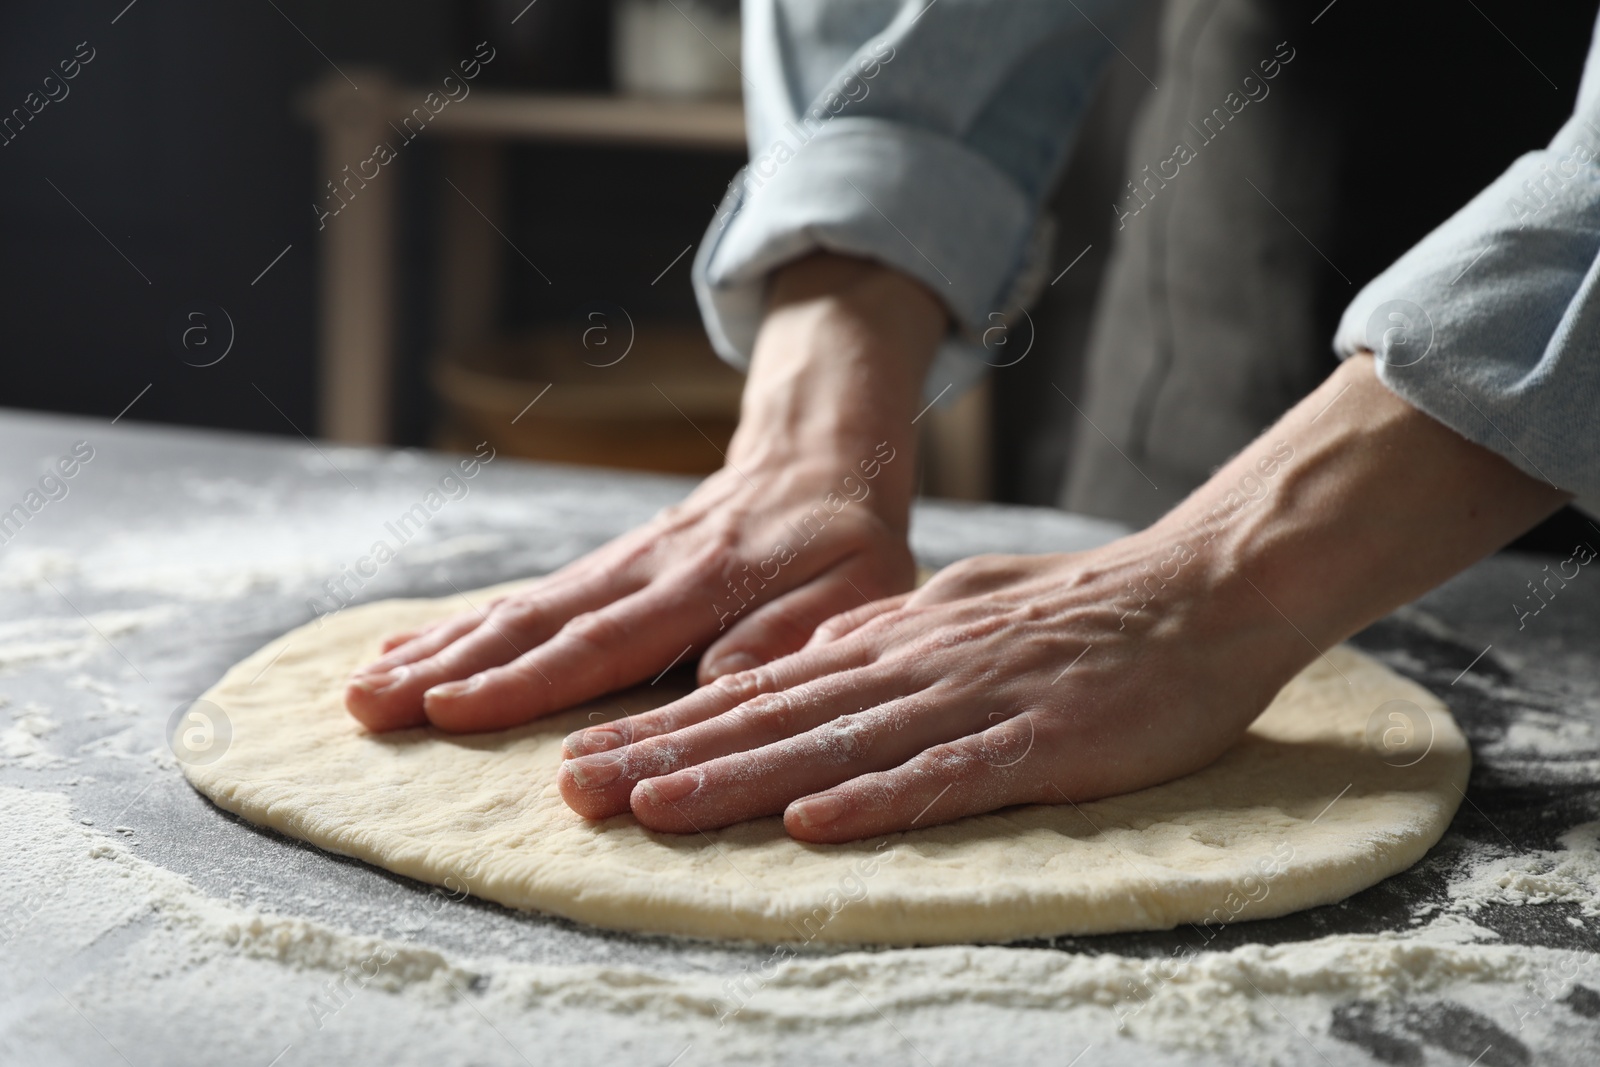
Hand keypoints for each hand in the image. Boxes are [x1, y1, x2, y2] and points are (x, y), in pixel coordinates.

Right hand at [344, 254, 947, 731]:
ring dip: (437, 650)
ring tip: (362, 688)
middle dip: (449, 670)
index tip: (453, 711)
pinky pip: (524, 599)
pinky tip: (403, 651)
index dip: (527, 681)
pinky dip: (458, 626)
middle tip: (368, 710)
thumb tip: (719, 683)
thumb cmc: (844, 543)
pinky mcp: (601, 570)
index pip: (603, 640)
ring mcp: (614, 568)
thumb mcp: (855, 588)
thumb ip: (793, 631)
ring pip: (515, 609)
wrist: (814, 460)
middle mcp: (642, 572)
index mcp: (702, 584)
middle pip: (533, 624)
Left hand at [558, 355, 1568, 840]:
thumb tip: (811, 657)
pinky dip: (876, 800)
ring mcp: (969, 703)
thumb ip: (885, 635)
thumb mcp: (960, 610)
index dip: (668, 725)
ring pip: (833, 745)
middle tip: (574, 789)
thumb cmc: (1080, 610)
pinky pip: (945, 776)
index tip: (588, 754)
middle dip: (666, 755)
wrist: (1198, 593)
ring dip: (739, 779)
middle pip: (770, 719)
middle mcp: (909, 667)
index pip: (757, 690)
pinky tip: (814, 824)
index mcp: (890, 642)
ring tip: (652, 808)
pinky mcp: (1036, 743)